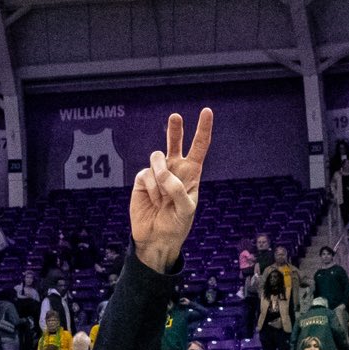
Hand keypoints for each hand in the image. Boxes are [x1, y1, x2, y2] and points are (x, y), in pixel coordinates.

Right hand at [129, 109, 212, 273]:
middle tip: (176, 117)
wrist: (157, 238)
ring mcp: (157, 173)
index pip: (199, 147)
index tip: (206, 111)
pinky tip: (154, 201)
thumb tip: (163, 173)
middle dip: (175, 129)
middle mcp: (174, 169)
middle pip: (175, 142)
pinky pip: (147, 174)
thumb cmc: (177, 224)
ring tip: (164, 197)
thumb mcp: (186, 209)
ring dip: (162, 176)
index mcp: (191, 173)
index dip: (202, 129)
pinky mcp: (142, 180)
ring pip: (158, 158)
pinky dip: (152, 189)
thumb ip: (178, 190)